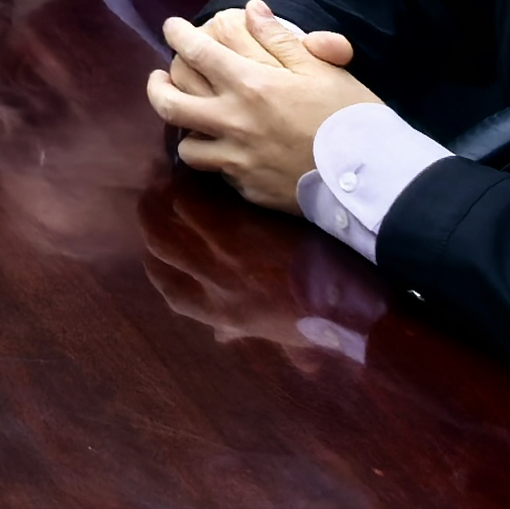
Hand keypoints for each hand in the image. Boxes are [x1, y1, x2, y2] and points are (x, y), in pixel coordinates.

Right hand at [136, 175, 381, 366]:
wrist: (357, 306)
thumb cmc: (324, 324)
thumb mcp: (278, 335)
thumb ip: (242, 331)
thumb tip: (220, 338)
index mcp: (223, 314)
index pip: (172, 292)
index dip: (158, 268)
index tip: (157, 253)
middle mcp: (213, 285)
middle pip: (162, 246)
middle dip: (152, 221)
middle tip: (154, 197)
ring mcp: (223, 256)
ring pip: (176, 219)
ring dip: (168, 196)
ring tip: (170, 175)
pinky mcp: (240, 230)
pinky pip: (200, 202)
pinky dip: (194, 185)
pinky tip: (196, 170)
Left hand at [143, 0, 370, 215]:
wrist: (372, 178)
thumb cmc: (350, 116)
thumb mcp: (322, 68)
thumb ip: (281, 39)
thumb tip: (253, 10)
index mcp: (249, 85)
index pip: (196, 52)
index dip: (177, 35)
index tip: (171, 27)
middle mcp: (233, 122)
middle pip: (170, 103)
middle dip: (157, 86)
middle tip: (159, 76)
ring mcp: (237, 160)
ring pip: (186, 145)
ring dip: (185, 129)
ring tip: (190, 118)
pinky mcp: (249, 190)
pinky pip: (218, 173)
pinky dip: (218, 159)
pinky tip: (227, 151)